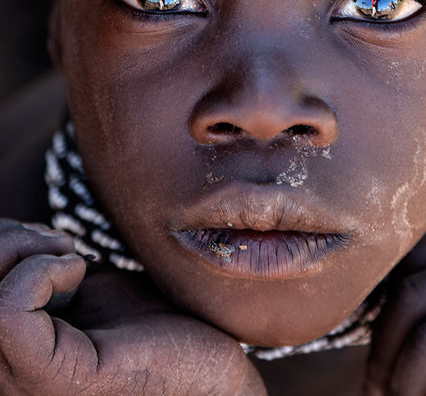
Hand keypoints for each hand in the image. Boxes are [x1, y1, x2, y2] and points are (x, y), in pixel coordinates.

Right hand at [0, 219, 265, 395]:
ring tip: (69, 256)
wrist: (211, 376)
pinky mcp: (55, 382)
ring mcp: (23, 388)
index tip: (48, 242)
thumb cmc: (153, 332)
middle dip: (5, 242)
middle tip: (55, 242)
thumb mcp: (81, 295)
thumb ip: (37, 280)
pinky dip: (40, 271)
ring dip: (23, 249)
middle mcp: (6, 381)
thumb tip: (6, 237)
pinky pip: (7, 313)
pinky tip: (78, 270)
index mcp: (11, 360)